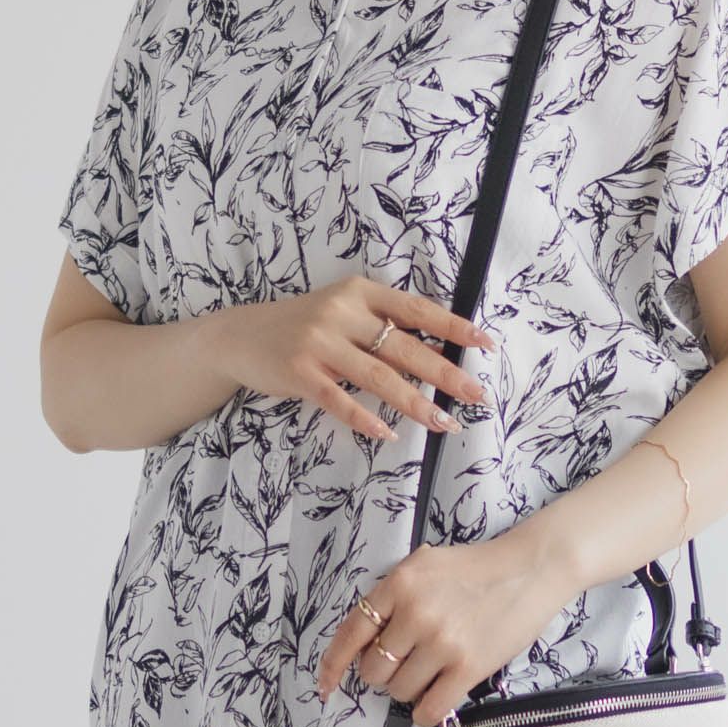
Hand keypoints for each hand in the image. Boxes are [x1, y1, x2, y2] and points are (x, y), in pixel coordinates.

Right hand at [209, 274, 494, 443]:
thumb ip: (381, 323)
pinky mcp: (300, 372)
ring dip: (415, 402)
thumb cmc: (304, 326)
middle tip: (477, 395)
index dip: (453, 326)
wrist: (241, 336)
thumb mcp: (343, 311)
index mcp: (360, 292)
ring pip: (378, 376)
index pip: (416, 308)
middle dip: (446, 373)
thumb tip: (438, 349)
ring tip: (444, 422)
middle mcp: (341, 313)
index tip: (486, 343)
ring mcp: (319, 343)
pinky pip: (340, 400)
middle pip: (404, 347)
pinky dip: (366, 418)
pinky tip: (388, 434)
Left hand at [315, 532, 565, 726]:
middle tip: (405, 663)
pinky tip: (437, 695)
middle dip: (383, 673)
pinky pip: (428, 709)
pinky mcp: (468, 667)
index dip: (333, 665)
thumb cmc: (477, 568)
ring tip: (431, 670)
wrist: (530, 568)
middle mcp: (415, 613)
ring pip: (400, 690)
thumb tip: (365, 640)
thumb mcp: (424, 564)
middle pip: (373, 669)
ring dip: (409, 689)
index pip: (351, 632)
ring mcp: (441, 642)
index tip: (326, 685)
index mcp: (399, 583)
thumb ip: (392, 596)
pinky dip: (426, 709)